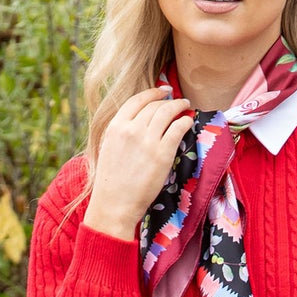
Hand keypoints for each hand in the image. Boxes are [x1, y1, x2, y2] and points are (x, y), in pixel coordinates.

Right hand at [84, 84, 194, 240]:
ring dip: (179, 106)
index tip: (162, 91)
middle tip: (177, 100)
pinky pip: (177, 128)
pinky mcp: (162, 153)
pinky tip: (188, 121)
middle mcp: (131, 129)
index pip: (137, 100)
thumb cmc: (111, 182)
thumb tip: (137, 121)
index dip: (152, 92)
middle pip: (154, 105)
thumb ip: (122, 132)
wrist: (115, 204)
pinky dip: (184, 121)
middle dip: (168, 100)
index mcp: (116, 126)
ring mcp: (148, 140)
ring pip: (167, 112)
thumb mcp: (109, 148)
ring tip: (185, 106)